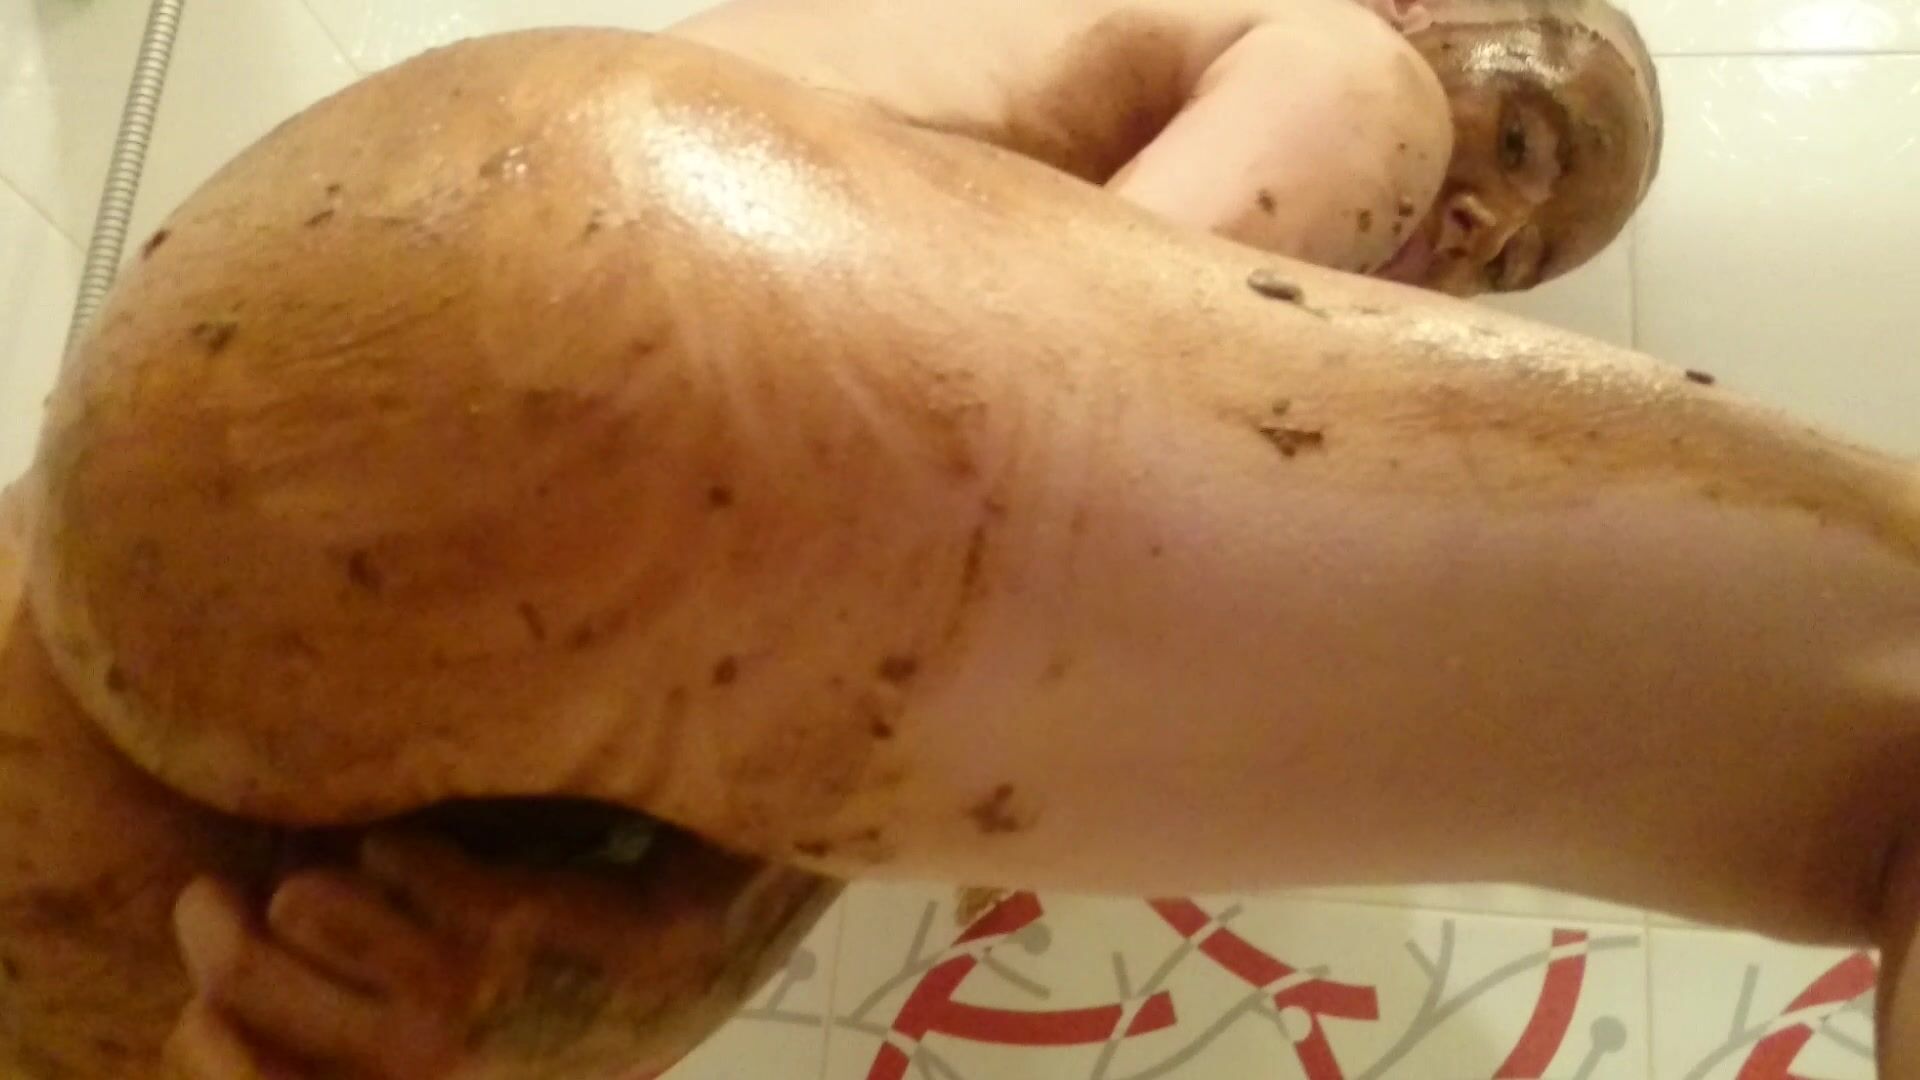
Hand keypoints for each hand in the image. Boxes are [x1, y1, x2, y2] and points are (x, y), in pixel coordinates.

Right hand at [163, 829, 834, 1079]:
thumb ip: (348, 1044)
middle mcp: (420, 1066)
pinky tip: (452, 857)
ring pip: (305, 900)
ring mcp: (462, 996)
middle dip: (215, 921)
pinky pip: (387, 849)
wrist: (697, 953)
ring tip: (379, 881)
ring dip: (335, 874)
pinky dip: (409, 840)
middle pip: (238, 974)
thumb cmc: (558, 1007)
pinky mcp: (504, 922)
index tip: (198, 1005)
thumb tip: (212, 1014)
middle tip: (217, 894)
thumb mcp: (453, 1058)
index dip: (198, 1038)